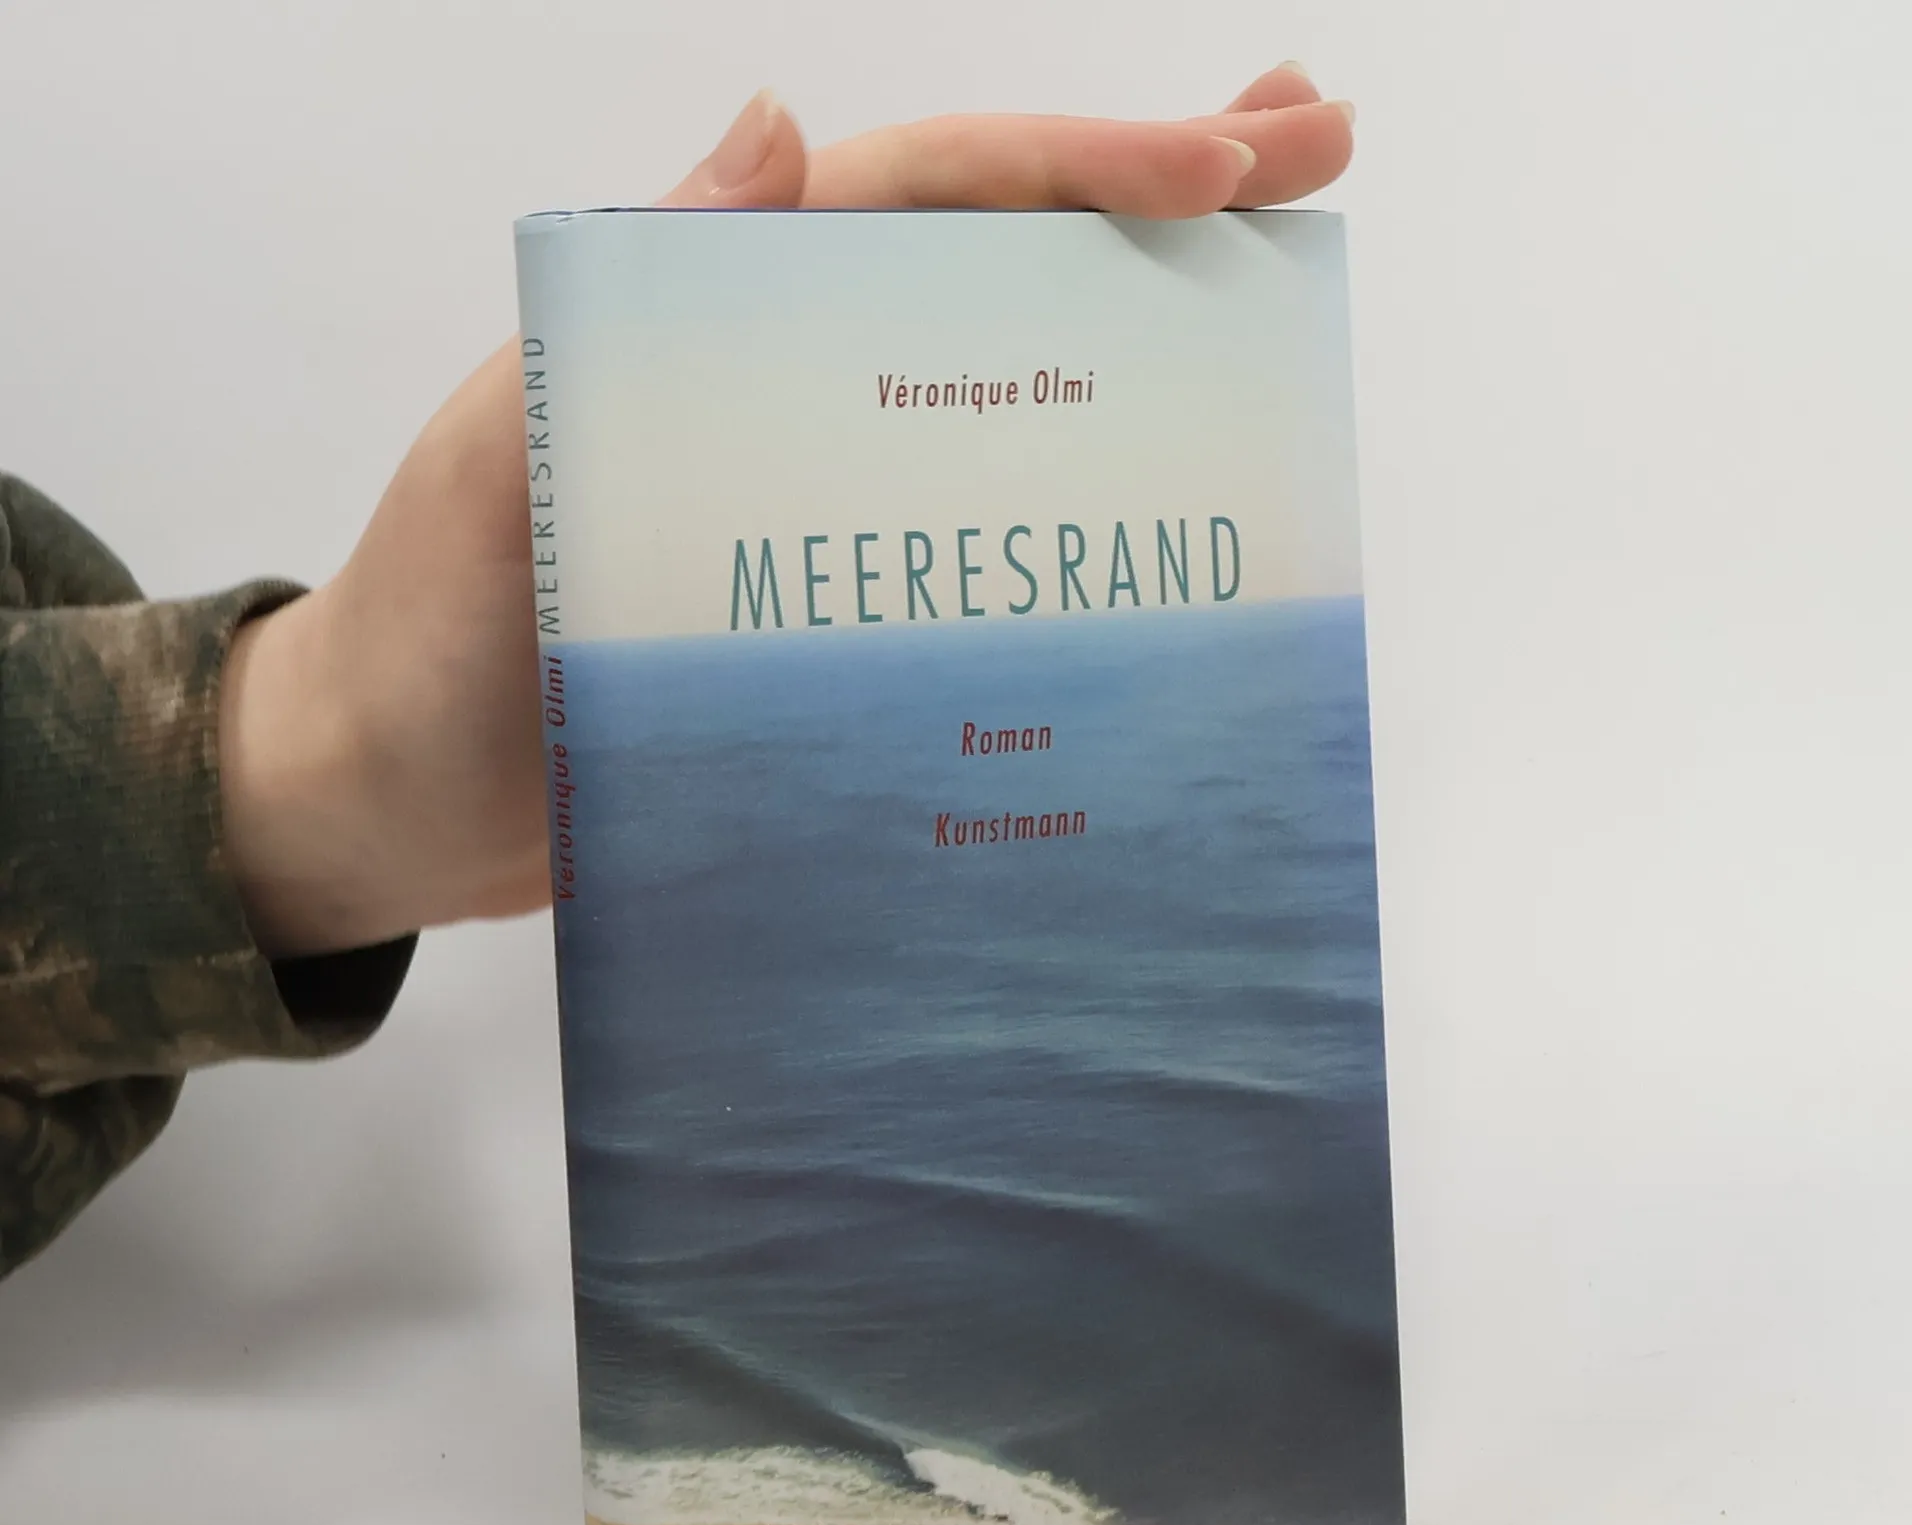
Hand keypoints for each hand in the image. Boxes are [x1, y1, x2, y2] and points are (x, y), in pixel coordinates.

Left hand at [219, 66, 1355, 957]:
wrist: (397, 810)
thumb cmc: (426, 634)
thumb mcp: (504, 453)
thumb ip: (634, 307)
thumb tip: (776, 132)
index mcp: (724, 322)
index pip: (927, 198)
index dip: (1082, 165)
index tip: (1229, 154)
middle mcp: (797, 393)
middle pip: (999, 269)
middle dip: (1163, 197)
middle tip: (1319, 151)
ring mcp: (832, 503)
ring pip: (1010, 398)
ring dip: (1145, 344)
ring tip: (1282, 297)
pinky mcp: (845, 615)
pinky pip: (981, 543)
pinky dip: (1080, 514)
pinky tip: (1175, 514)